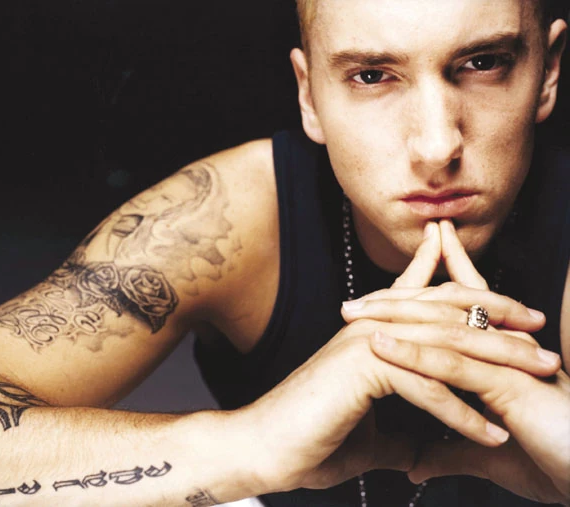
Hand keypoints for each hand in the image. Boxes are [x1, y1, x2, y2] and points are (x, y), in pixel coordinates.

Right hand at [244, 222, 554, 493]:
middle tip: (543, 332)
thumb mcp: (370, 435)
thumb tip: (420, 454)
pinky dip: (462, 415)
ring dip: (497, 363)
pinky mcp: (362, 369)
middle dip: (502, 321)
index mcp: (376, 333)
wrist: (265, 446)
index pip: (430, 300)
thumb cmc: (312, 438)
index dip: (473, 295)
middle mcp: (374, 327)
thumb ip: (398, 435)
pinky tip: (492, 435)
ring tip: (540, 377)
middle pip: (450, 314)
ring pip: (446, 345)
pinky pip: (425, 387)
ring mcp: (367, 343)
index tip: (513, 305)